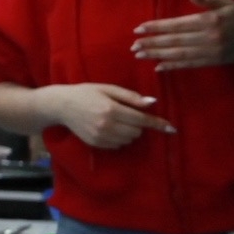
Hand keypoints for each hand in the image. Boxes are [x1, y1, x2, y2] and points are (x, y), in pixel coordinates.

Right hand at [46, 83, 174, 149]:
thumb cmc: (86, 93)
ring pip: (128, 140)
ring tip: (119, 120)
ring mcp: (100, 136)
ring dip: (130, 132)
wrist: (61, 105)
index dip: (157, 123)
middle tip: (130, 114)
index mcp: (111, 109)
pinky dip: (120, 138)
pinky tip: (111, 128)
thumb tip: (152, 103)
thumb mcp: (108, 89)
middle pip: (136, 131)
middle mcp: (107, 125)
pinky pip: (118, 145)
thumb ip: (130, 97)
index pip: (141, 119)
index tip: (171, 128)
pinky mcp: (96, 144)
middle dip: (139, 124)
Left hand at [131, 0, 233, 69]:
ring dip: (158, 55)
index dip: (157, 27)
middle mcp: (208, 37)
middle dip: (152, 43)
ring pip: (180, 54)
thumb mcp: (225, 2)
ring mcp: (210, 51)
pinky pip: (190, 64)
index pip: (177, 24)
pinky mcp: (213, 61)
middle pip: (175, 41)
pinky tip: (158, 66)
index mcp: (209, 21)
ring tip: (140, 54)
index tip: (139, 29)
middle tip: (134, 45)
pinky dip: (173, 66)